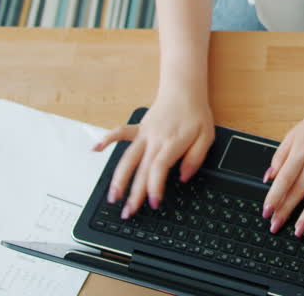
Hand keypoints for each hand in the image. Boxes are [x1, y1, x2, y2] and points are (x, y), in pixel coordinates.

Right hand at [93, 90, 214, 218]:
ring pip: (127, 157)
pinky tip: (96, 149)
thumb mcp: (207, 136)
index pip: (159, 168)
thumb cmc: (195, 114)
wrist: (184, 90)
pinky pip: (121, 133)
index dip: (154, 187)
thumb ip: (196, 158)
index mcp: (172, 143)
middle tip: (128, 212)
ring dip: (118, 178)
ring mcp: (144, 134)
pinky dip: (107, 139)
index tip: (153, 203)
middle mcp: (154, 139)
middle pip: (141, 169)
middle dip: (133, 193)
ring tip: (112, 196)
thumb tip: (183, 176)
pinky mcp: (138, 129)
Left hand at [262, 98, 303, 236]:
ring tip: (298, 230)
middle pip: (298, 190)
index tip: (266, 211)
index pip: (284, 178)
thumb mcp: (295, 133)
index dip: (274, 197)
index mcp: (301, 150)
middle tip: (276, 226)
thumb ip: (280, 155)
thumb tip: (268, 177)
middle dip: (285, 210)